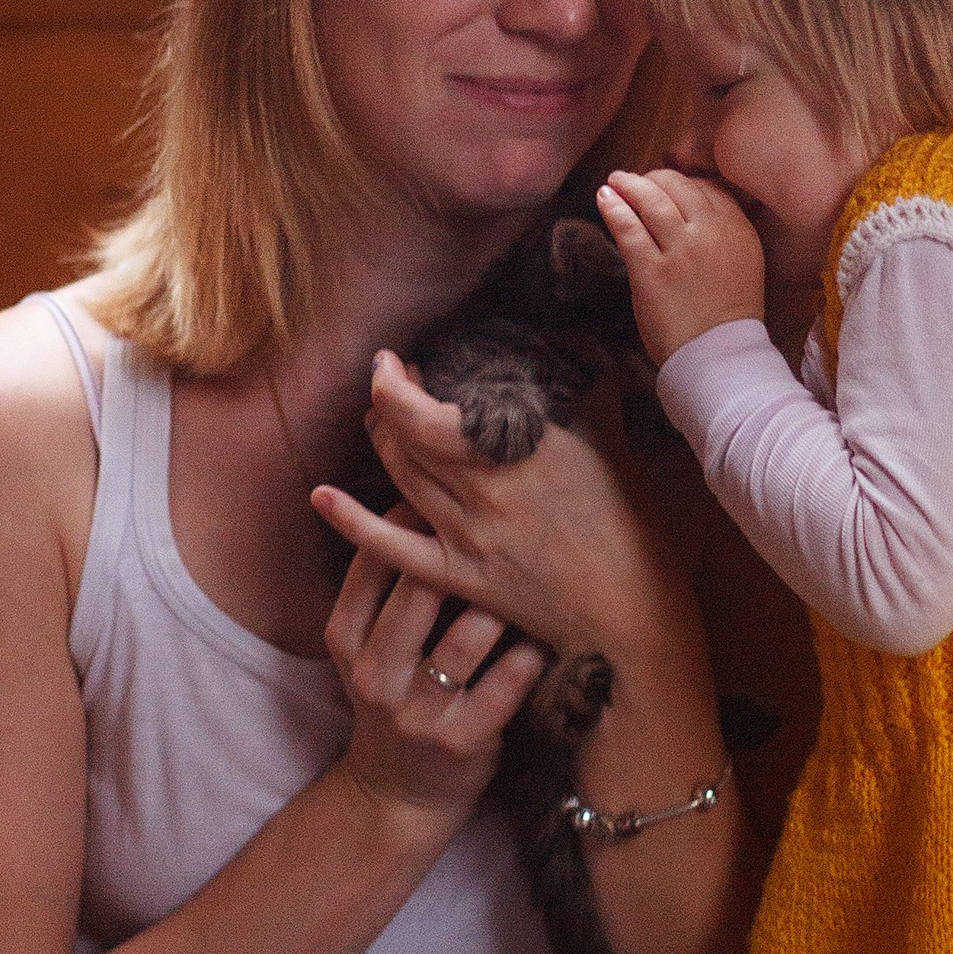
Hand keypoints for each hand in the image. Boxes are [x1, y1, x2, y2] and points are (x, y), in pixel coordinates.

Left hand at [312, 357, 699, 667]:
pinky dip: (350, 520)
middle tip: (390, 382)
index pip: (426, 410)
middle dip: (387, 403)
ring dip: (380, 443)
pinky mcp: (460, 577)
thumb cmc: (631, 520)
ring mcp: (466, 535)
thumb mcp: (611, 436)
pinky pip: (389, 547)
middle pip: (405, 438)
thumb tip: (569, 341)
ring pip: (398, 478)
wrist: (630, 612)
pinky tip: (321, 495)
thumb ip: (584, 384)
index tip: (394, 362)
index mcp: (520, 447)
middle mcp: (483, 487)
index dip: (395, 382)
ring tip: (378, 421)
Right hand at [323, 520, 545, 829]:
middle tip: (501, 523)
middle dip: (459, 556)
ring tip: (531, 574)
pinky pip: (504, 685)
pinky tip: (547, 633)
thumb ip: (388, 586)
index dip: (407, 525)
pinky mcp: (460, 741)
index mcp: (346, 641)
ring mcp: (416, 712)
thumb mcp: (370, 646)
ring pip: (465, 640)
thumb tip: (425, 499)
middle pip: (415, 596)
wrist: (399, 791)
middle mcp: (373, 676)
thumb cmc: (397, 694)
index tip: (446, 499)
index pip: (369, 568)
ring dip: (501, 604)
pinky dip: (529, 653)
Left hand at [596, 169, 766, 366]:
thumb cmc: (730, 317)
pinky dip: (613, 208)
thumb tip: (694, 213)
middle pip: (678, 187)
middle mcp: (711, 233)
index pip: (709, 189)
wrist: (719, 355)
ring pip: (651, 201)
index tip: (667, 185)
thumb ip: (725, 236)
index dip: (683, 182)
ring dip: (630, 185)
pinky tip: (604, 198)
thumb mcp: (744, 265)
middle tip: (637, 180)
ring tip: (616, 180)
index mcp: (739, 231)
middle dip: (655, 179)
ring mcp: (680, 250)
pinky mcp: (651, 269)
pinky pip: (628, 228)